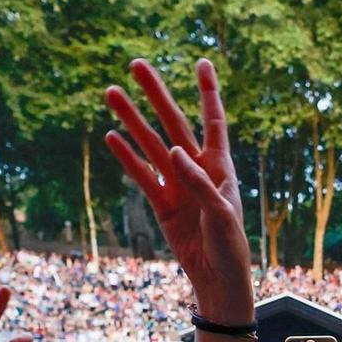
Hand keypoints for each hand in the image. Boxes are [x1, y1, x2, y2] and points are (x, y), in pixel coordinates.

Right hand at [104, 58, 252, 322]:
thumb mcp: (221, 215)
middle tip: (137, 64)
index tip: (202, 62)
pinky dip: (127, 157)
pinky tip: (111, 136)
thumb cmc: (230, 247)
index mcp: (220, 167)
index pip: (213, 121)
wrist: (217, 280)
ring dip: (132, 119)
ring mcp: (176, 185)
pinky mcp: (161, 204)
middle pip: (173, 123)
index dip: (208, 92)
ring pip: (151, 144)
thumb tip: (176, 151)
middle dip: (156, 94)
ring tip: (112, 92)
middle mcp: (196, 169)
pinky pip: (141, 175)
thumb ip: (201, 183)